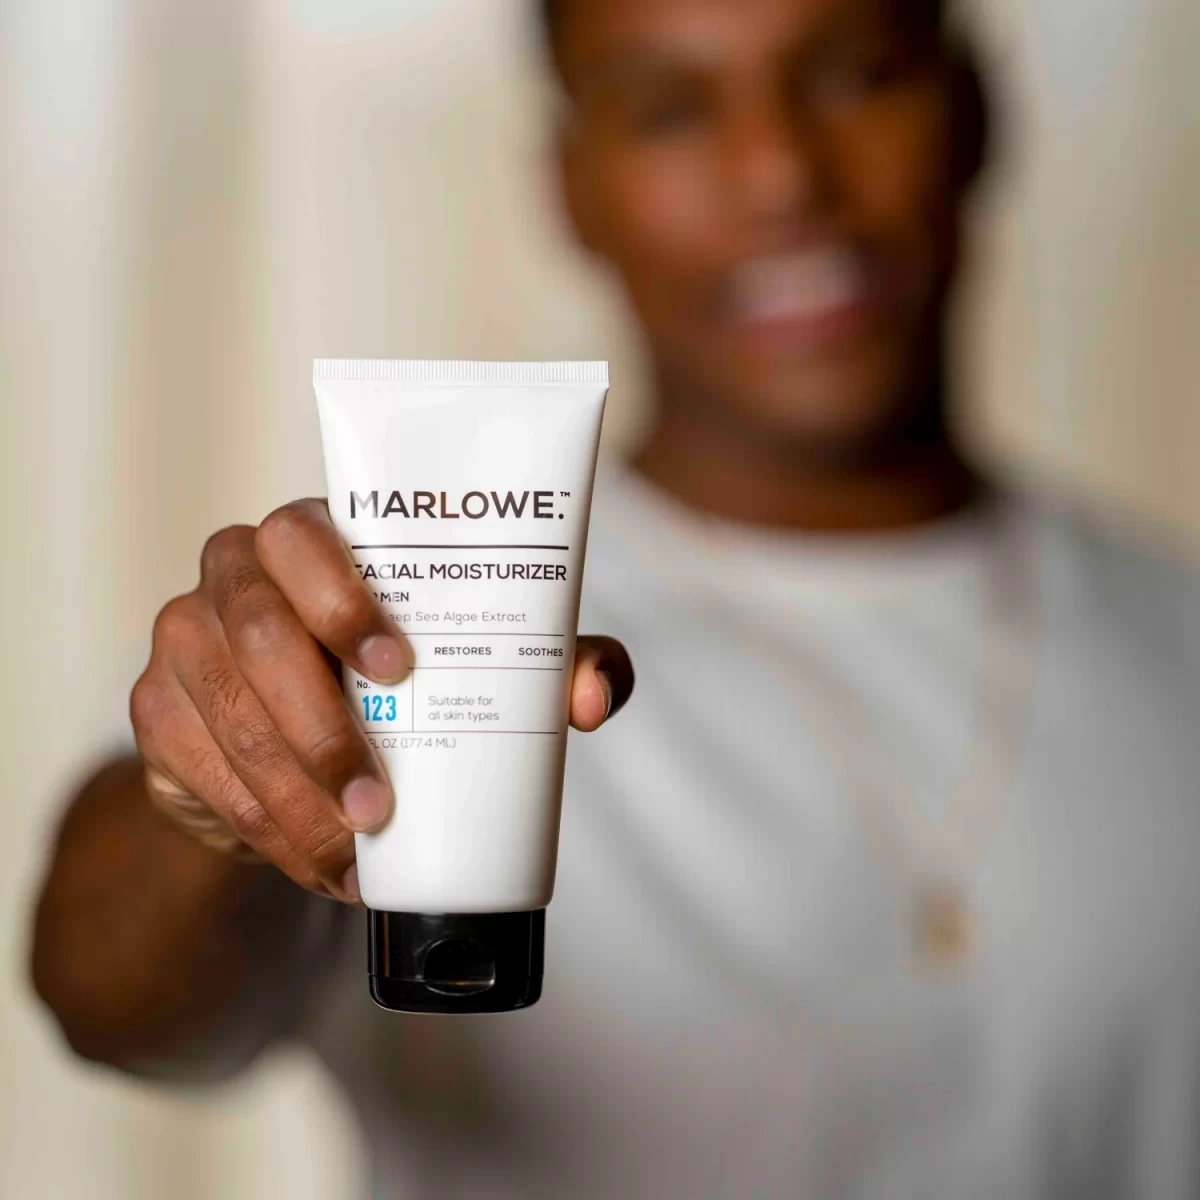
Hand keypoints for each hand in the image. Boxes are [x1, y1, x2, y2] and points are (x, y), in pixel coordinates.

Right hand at [131, 499, 632, 902]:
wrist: (302, 734)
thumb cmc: (403, 674)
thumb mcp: (481, 659)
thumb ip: (551, 663)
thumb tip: (594, 698)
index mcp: (311, 538)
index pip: (302, 535)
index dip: (341, 595)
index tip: (400, 666)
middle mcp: (235, 574)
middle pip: (260, 635)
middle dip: (324, 729)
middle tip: (383, 805)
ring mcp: (184, 639)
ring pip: (229, 716)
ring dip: (295, 796)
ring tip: (359, 852)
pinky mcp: (159, 711)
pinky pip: (200, 774)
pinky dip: (262, 828)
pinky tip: (316, 861)